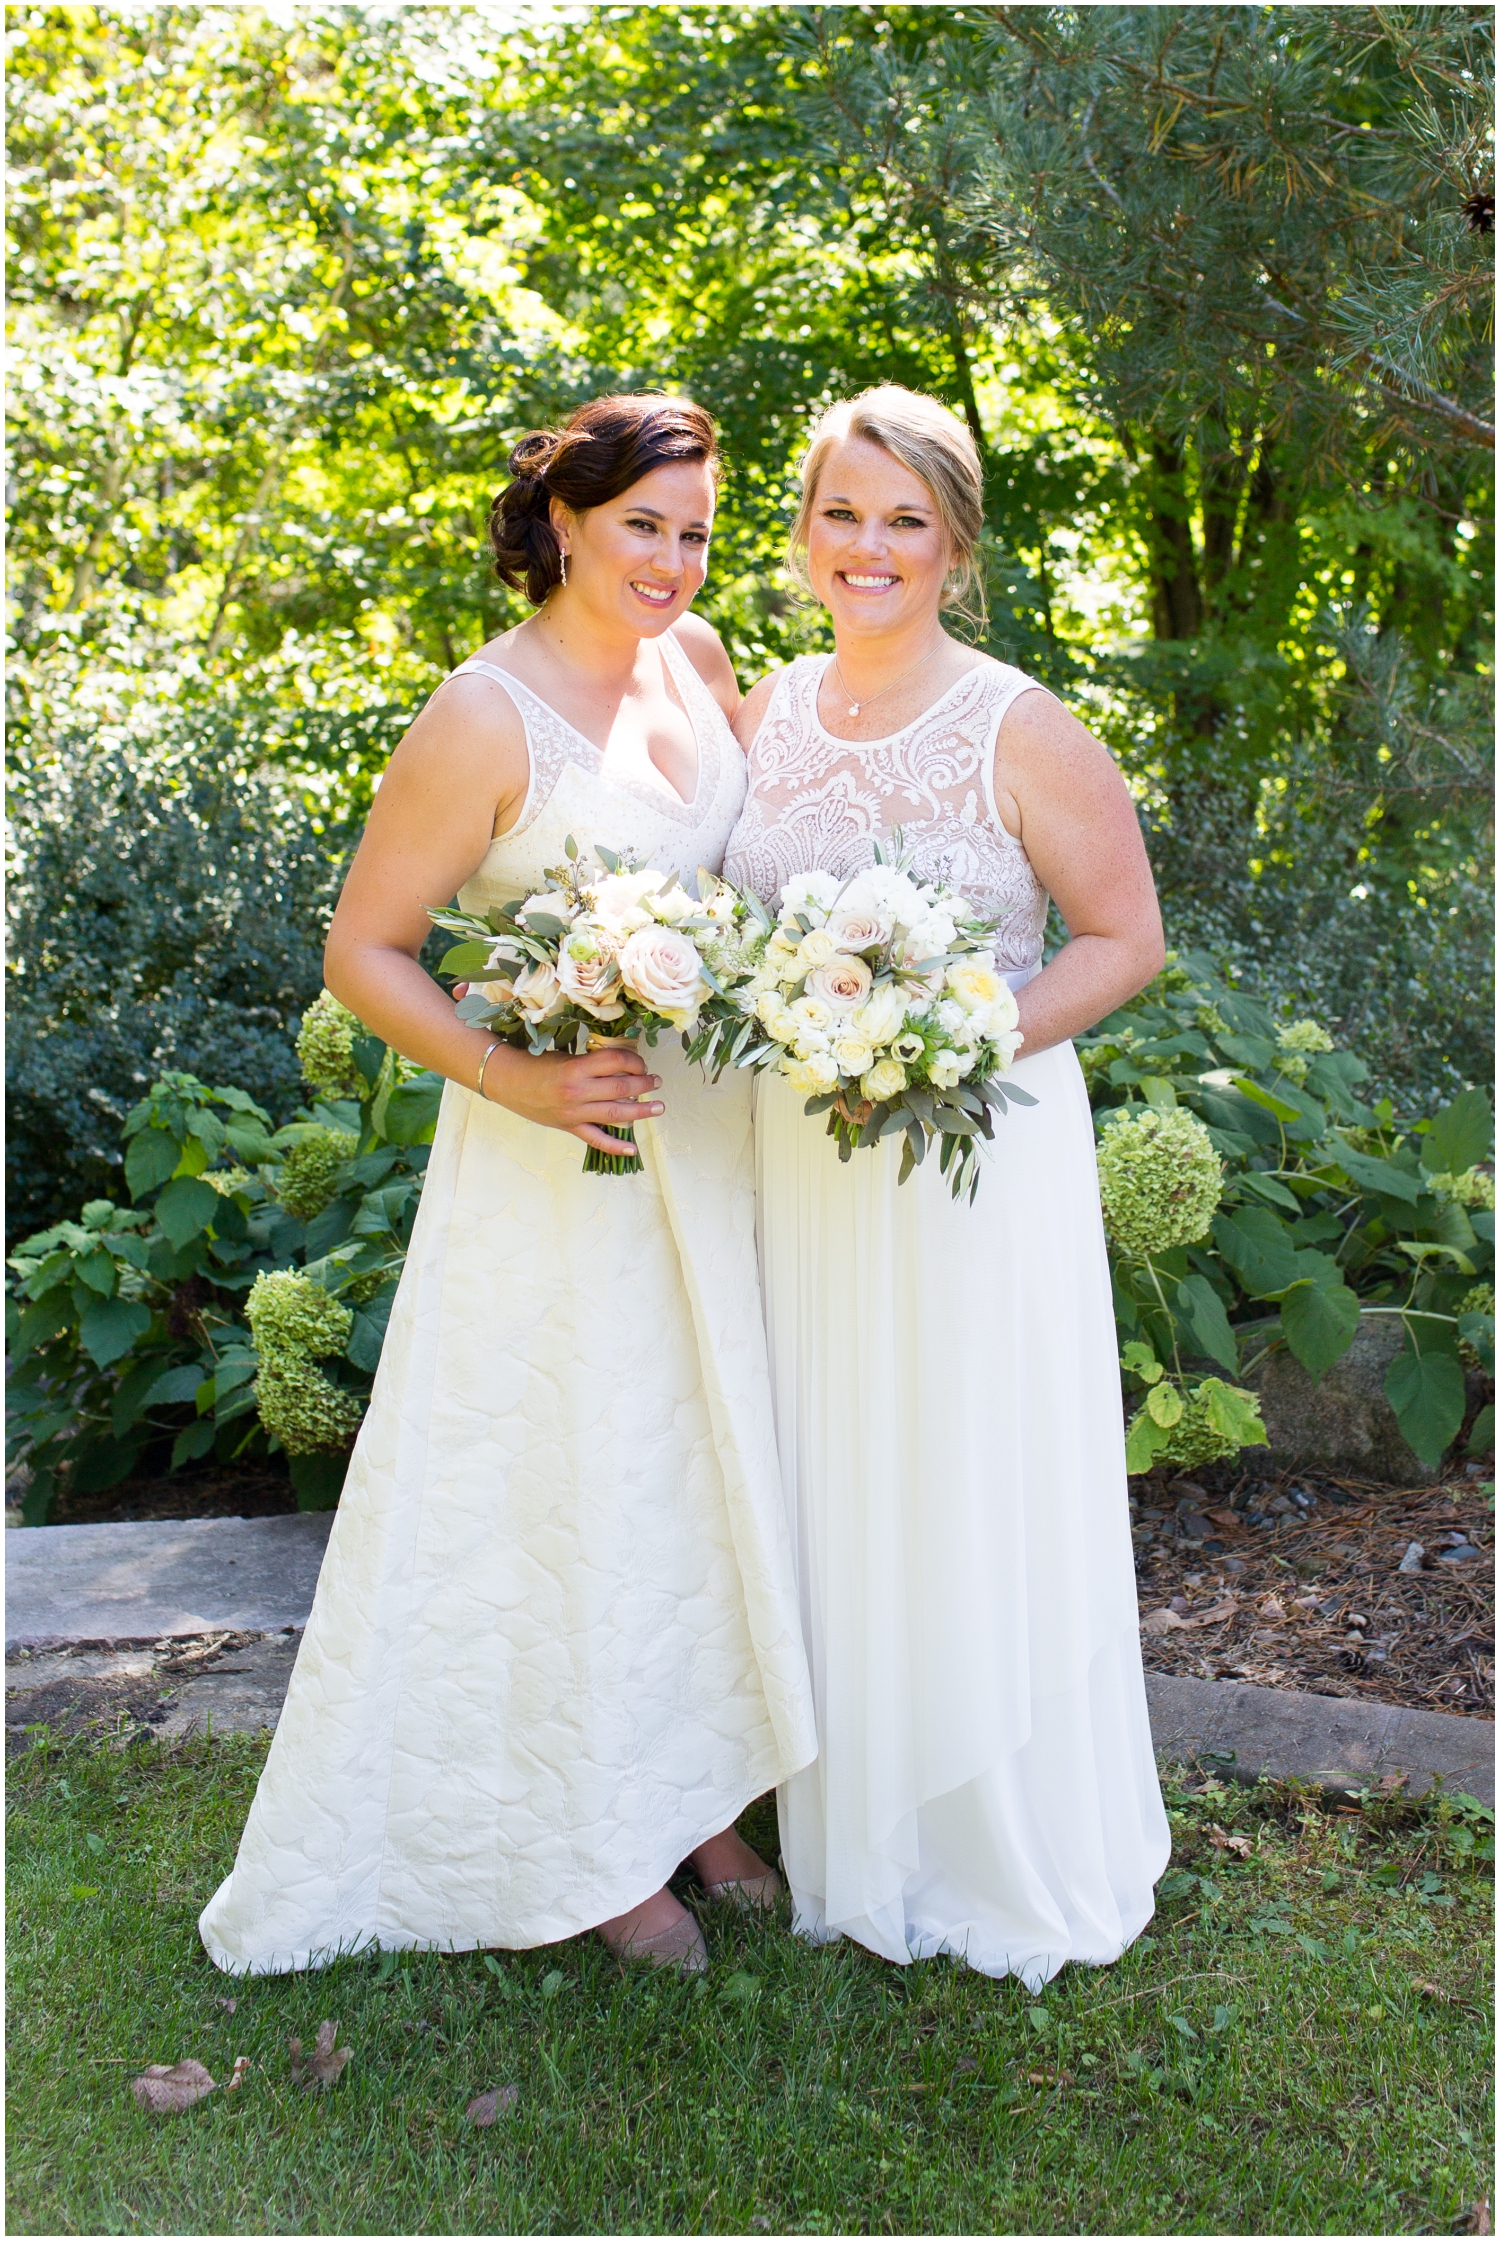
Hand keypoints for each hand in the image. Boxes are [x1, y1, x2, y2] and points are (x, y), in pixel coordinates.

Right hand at [482, 1039, 662, 1157]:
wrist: (509, 1082)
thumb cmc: (538, 1066)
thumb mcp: (567, 1058)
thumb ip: (593, 1064)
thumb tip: (624, 1069)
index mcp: (577, 1068)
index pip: (616, 1061)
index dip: (634, 1061)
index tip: (642, 1063)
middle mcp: (577, 1092)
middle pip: (621, 1088)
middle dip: (644, 1085)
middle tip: (657, 1082)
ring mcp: (574, 1113)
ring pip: (616, 1114)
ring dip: (641, 1111)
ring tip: (658, 1108)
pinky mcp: (570, 1127)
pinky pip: (596, 1139)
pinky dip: (615, 1146)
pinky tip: (632, 1148)